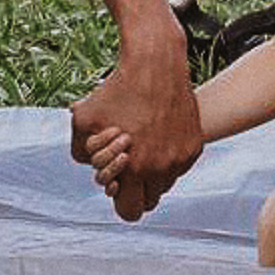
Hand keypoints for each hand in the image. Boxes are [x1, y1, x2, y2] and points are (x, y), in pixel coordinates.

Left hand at [68, 30, 201, 220]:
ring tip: (144, 147)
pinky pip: (180, 166)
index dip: (119, 200)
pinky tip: (159, 136)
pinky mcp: (194, 145)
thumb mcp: (82, 119)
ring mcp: (181, 157)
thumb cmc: (115, 90)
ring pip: (166, 183)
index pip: (129, 211)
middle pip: (149, 202)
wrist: (155, 63)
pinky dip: (169, 158)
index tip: (117, 184)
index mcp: (134, 168)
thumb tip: (90, 167)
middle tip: (130, 168)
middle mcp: (161, 167)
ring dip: (154, 174)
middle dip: (137, 190)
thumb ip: (80, 151)